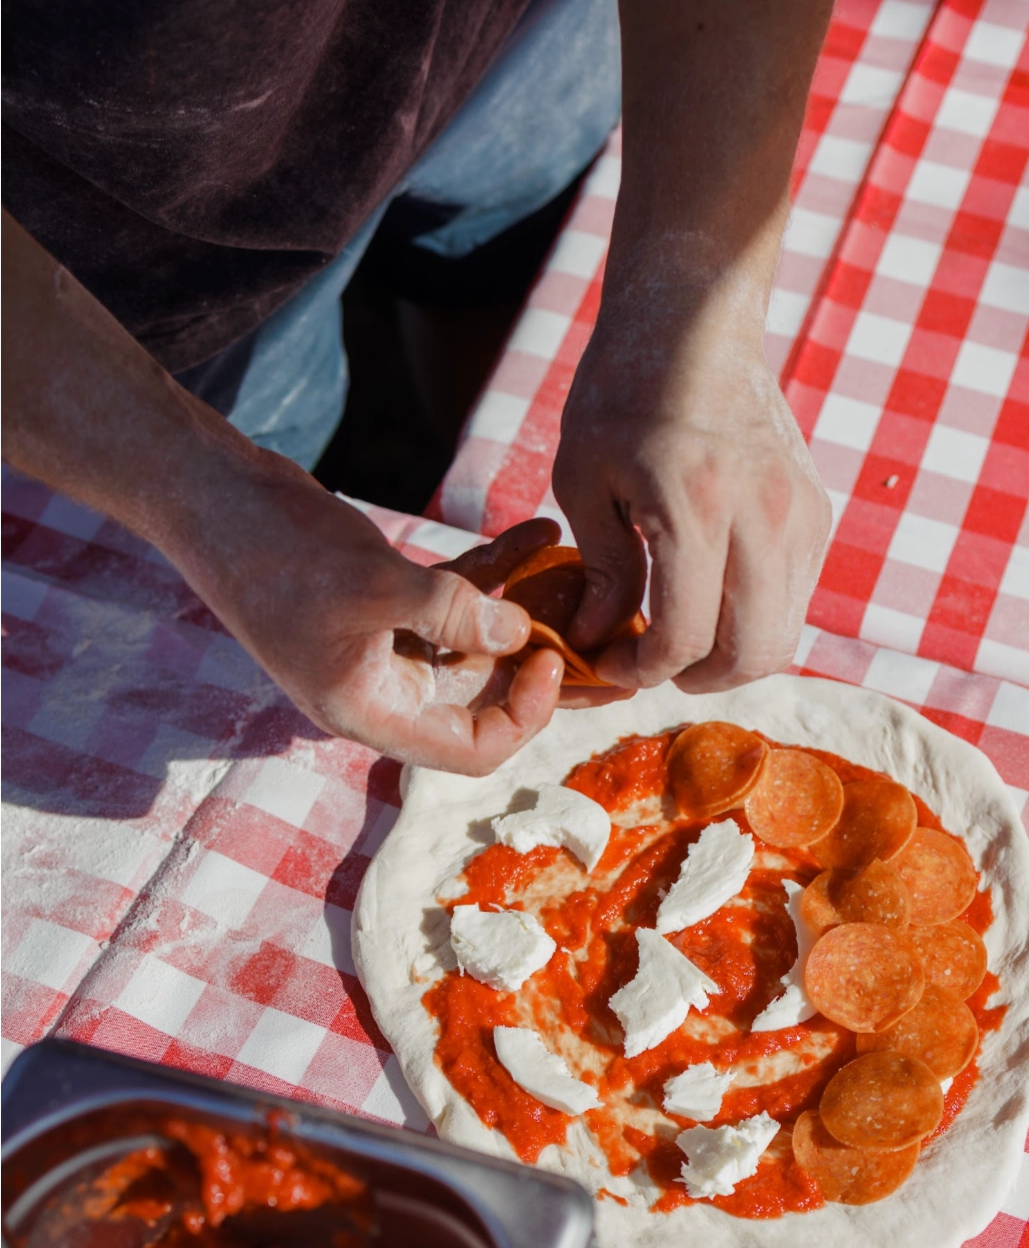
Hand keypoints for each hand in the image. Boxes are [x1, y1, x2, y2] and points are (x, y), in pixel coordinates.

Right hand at [172, 462, 565, 773]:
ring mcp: (384, 647)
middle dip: (538, 664)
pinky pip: (454, 598)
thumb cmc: (276, 551)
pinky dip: (495, 570)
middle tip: (597, 623)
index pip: (471, 751)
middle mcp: (383, 690)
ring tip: (576, 567)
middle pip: (483, 701)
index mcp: (372, 712)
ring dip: (524, 609)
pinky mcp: (384, 602)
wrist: (210, 496)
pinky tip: (538, 530)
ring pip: (475, 644)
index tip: (552, 658)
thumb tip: (521, 634)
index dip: (524, 716)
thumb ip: (450, 613)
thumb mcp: (373, 583)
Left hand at [553, 299, 829, 694]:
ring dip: (727, 657)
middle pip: (750, 655)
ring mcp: (801, 517)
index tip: (612, 660)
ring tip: (678, 636)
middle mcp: (764, 516)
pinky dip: (751, 620)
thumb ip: (600, 569)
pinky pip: (792, 601)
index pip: (685, 637)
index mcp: (699, 504)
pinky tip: (707, 599)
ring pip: (780, 638)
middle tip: (649, 661)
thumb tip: (600, 638)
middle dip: (694, 678)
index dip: (642, 669)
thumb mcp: (584, 478)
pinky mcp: (817, 515)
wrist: (697, 322)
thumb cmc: (623, 392)